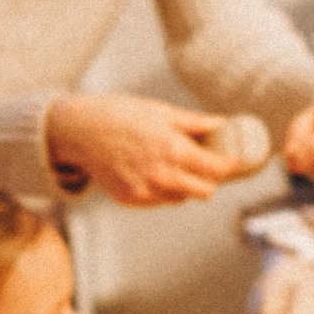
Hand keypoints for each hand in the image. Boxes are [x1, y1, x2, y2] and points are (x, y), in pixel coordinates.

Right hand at [47, 93, 237, 205]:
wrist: (81, 131)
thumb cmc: (121, 115)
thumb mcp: (161, 112)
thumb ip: (194, 123)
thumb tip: (223, 123)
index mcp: (174, 149)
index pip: (216, 169)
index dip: (229, 165)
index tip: (232, 160)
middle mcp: (162, 175)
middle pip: (205, 191)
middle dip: (210, 179)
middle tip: (208, 167)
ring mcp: (146, 190)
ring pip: (183, 198)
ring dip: (186, 186)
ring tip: (175, 166)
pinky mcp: (132, 199)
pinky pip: (160, 201)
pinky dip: (164, 190)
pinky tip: (153, 172)